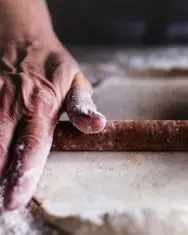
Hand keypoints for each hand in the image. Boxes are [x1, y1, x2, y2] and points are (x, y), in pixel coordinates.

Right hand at [0, 38, 105, 209]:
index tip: (14, 200)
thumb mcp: (76, 82)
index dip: (23, 174)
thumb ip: (83, 107)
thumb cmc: (54, 64)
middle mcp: (13, 104)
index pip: (33, 145)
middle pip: (0, 148)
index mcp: (42, 104)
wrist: (22, 36)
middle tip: (3, 201)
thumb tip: (98, 127)